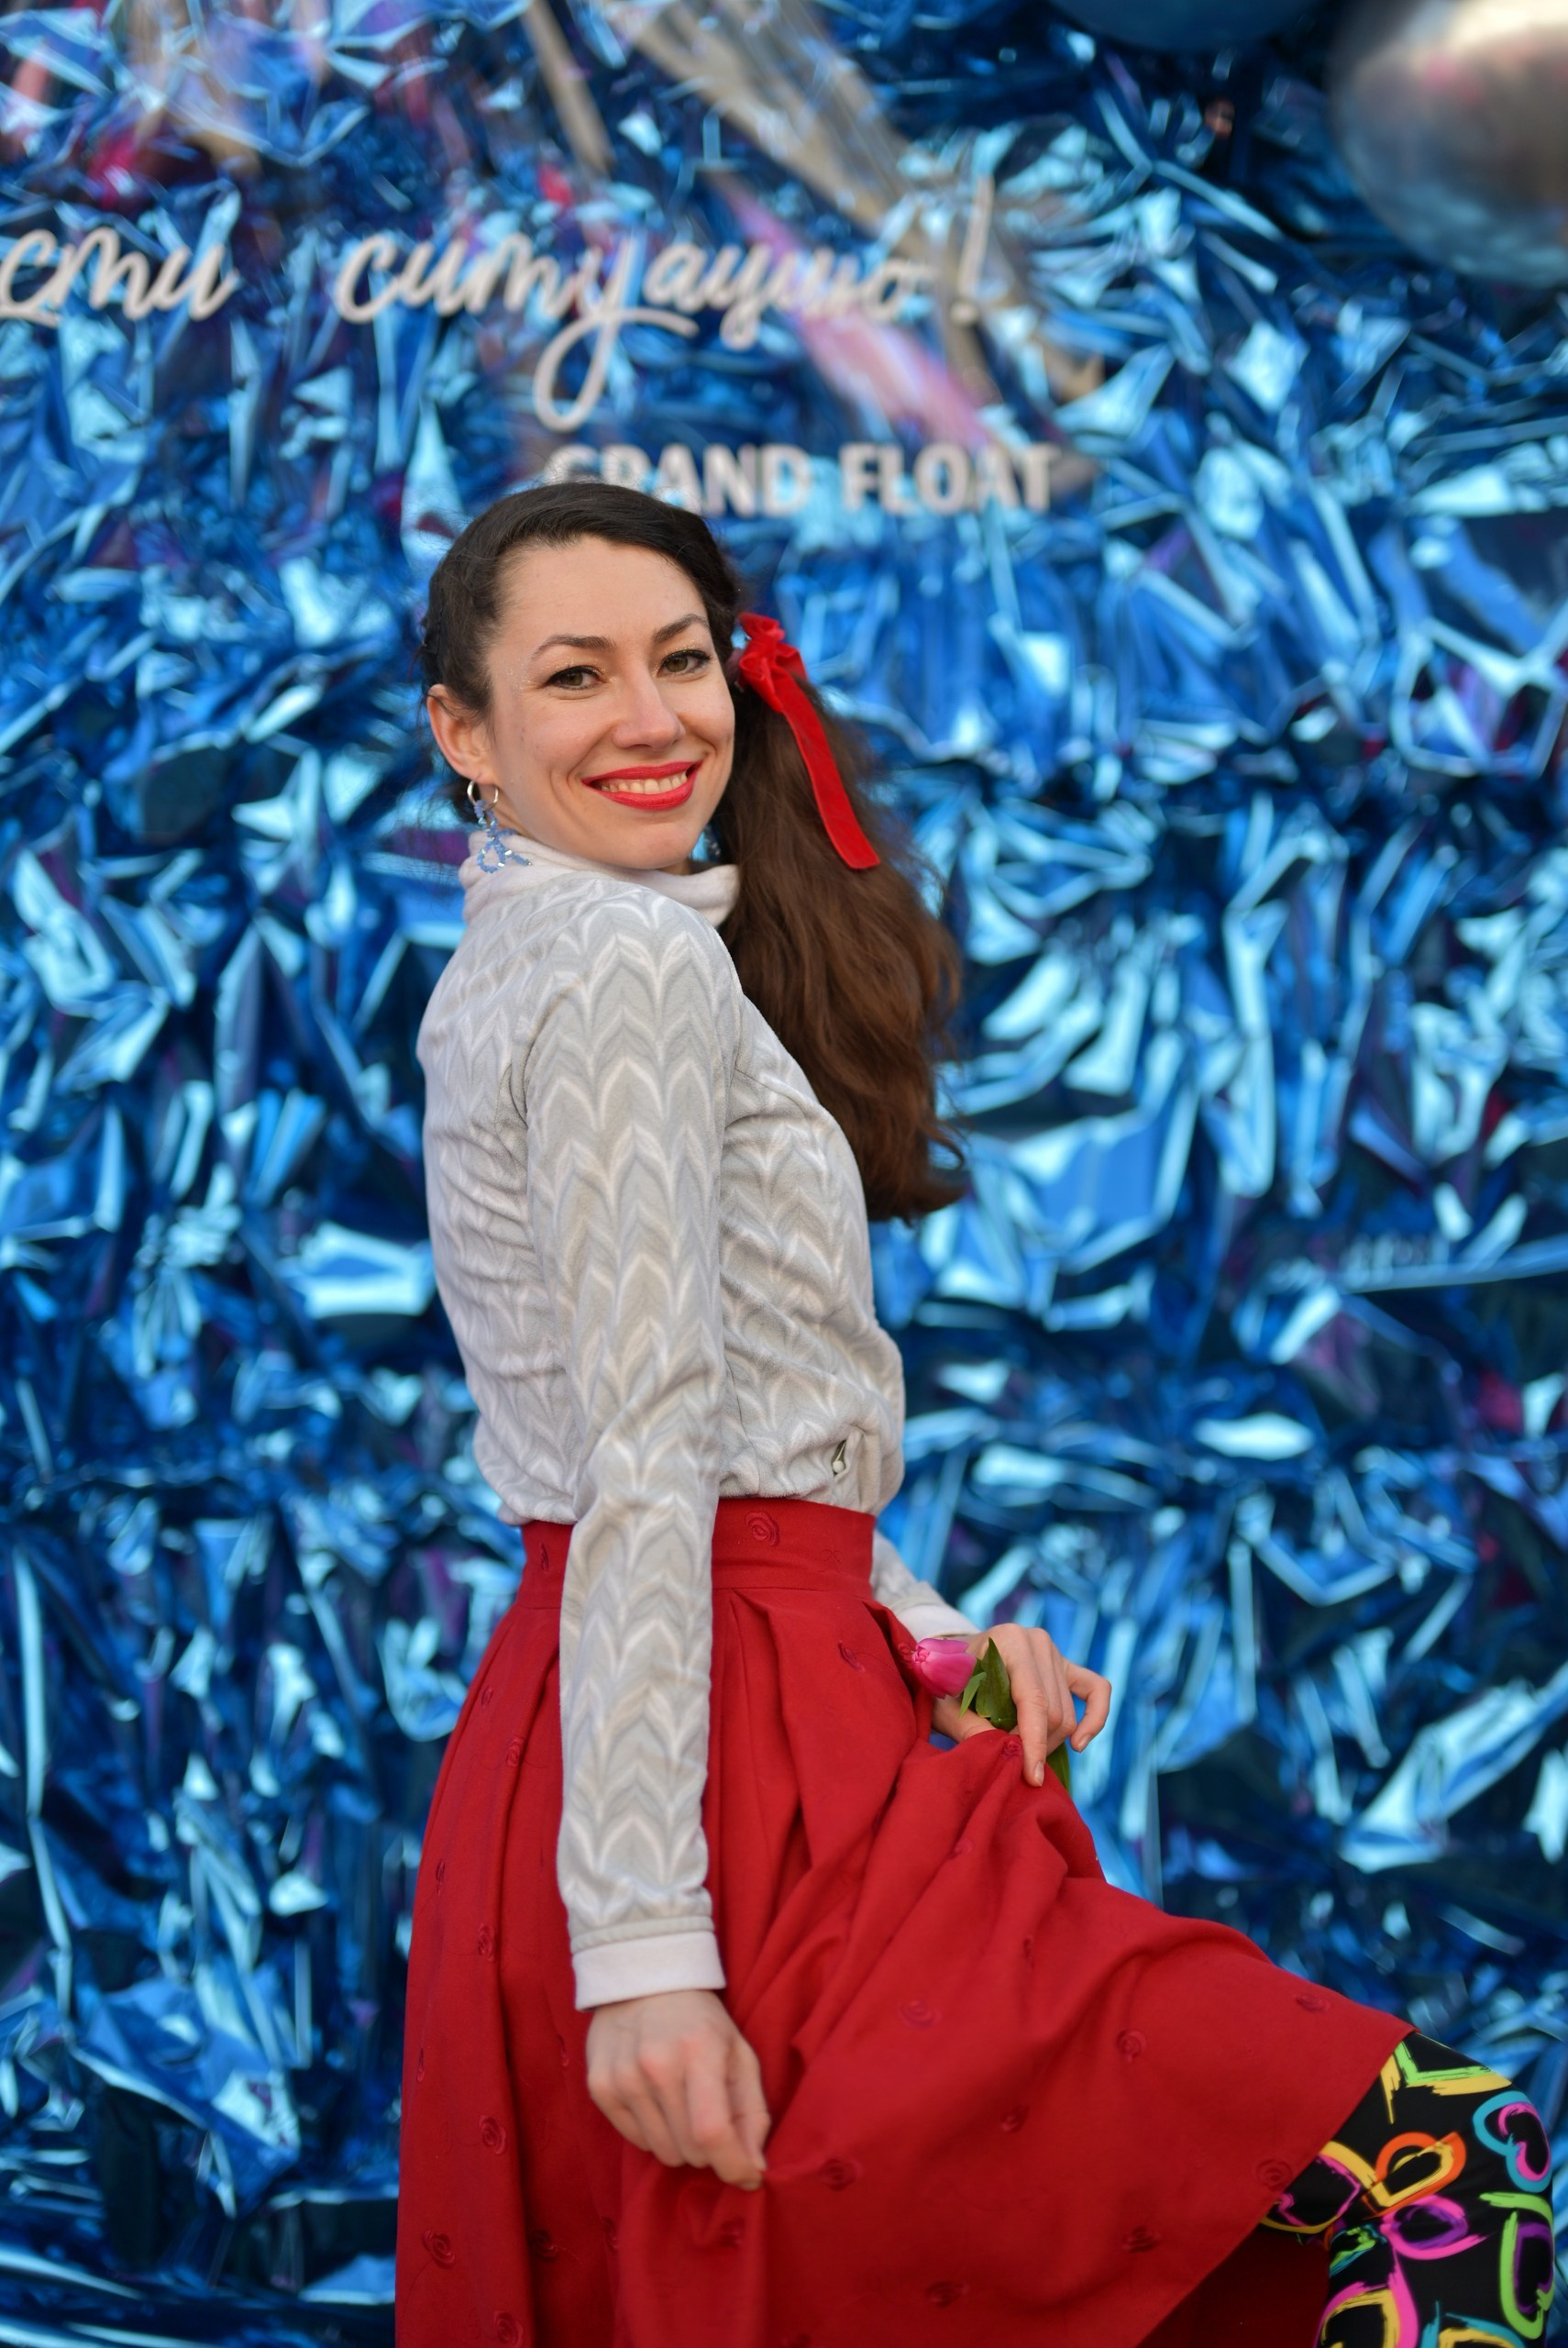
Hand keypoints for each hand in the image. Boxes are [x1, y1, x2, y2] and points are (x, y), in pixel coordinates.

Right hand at [585, 1987, 770, 2189]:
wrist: (643, 1982)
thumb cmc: (701, 2023)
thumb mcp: (739, 2052)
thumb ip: (752, 2112)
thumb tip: (754, 2170)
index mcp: (698, 2050)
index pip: (712, 2130)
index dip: (733, 2164)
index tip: (748, 2176)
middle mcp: (655, 2064)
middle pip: (689, 2149)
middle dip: (709, 2149)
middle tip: (710, 2117)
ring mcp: (622, 2076)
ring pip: (662, 2152)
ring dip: (680, 2142)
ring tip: (681, 2104)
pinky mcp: (599, 2086)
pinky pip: (636, 2141)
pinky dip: (653, 2132)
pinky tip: (656, 2099)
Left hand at [931, 1623, 1111, 1787]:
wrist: (951, 1662)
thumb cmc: (945, 1684)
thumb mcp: (944, 1704)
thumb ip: (968, 1727)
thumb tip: (1008, 1752)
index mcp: (1008, 1641)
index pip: (1034, 1701)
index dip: (1035, 1743)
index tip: (1032, 1777)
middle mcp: (1037, 1641)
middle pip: (1054, 1712)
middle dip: (1035, 1745)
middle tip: (1008, 1759)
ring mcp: (1055, 1652)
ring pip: (1069, 1713)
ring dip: (1048, 1741)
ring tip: (1019, 1750)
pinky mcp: (1066, 1666)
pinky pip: (1097, 1690)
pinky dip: (1094, 1719)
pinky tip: (1079, 1745)